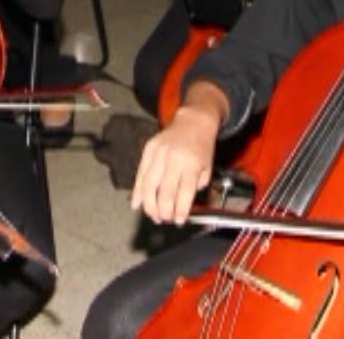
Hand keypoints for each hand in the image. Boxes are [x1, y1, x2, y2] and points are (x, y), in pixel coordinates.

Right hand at [130, 106, 217, 223]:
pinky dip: (137, 191)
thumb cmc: (201, 146)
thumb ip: (196, 186)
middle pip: (165, 190)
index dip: (180, 210)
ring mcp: (159, 153)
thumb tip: (181, 205)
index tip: (179, 221)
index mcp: (192, 163)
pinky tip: (136, 203)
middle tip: (164, 220)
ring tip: (152, 216)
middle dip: (163, 210)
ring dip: (149, 204)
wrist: (193, 121)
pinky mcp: (149, 149)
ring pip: (149, 184)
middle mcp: (174, 157)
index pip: (185, 191)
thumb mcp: (207, 167)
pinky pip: (140, 173)